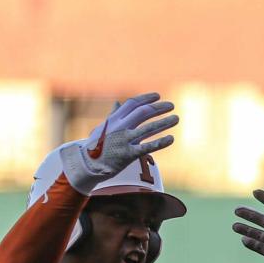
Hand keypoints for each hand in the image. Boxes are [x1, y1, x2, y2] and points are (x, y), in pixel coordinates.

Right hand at [63, 92, 178, 191]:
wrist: (87, 166)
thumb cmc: (96, 146)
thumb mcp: (102, 128)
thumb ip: (113, 115)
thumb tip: (118, 103)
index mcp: (114, 119)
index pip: (132, 104)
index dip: (146, 98)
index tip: (158, 96)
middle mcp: (119, 127)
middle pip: (143, 112)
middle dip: (158, 108)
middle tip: (171, 105)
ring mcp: (123, 140)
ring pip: (148, 128)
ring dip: (164, 122)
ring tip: (176, 119)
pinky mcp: (128, 154)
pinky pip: (147, 147)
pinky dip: (160, 142)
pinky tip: (171, 138)